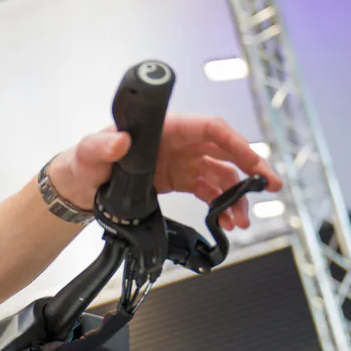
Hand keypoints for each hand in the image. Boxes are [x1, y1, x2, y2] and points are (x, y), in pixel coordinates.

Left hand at [49, 115, 282, 229]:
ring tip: (240, 222)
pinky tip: (227, 222)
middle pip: (225, 151)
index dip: (235, 143)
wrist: (80, 185)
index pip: (210, 129)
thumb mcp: (89, 152)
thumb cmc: (85, 161)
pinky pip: (208, 191)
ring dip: (234, 198)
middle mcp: (179, 142)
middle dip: (250, 169)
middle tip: (270, 187)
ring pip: (220, 176)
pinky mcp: (179, 180)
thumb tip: (119, 140)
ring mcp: (181, 162)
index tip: (252, 162)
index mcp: (165, 128)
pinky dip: (220, 206)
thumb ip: (102, 145)